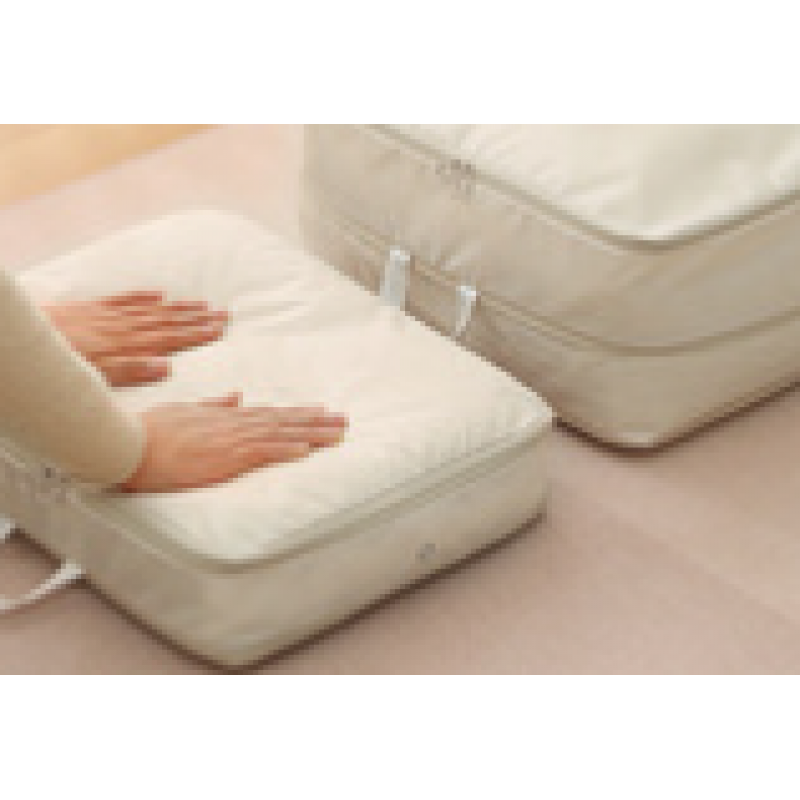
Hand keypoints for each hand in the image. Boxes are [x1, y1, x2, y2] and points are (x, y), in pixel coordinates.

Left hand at [43, 291, 227, 386]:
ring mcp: (109, 316)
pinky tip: (159, 294)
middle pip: (167, 322)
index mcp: (128, 345)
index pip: (170, 339)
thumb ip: (132, 370)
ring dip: (178, 308)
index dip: (197, 334)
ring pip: (152, 310)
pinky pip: (125, 301)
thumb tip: (166, 366)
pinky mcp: (93, 309)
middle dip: (197, 320)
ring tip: (202, 304)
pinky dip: (144, 297)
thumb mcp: (97, 374)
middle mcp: (124, 327)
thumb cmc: (63, 361)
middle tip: (223, 315)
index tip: (220, 330)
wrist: (26, 337)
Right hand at [120, 393, 348, 492]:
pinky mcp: (223, 457)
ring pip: (281, 435)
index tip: (321, 413)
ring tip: (338, 434)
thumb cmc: (151, 431)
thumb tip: (237, 395)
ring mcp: (231, 440)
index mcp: (226, 417)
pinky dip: (285, 450)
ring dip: (312, 434)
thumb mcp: (186, 411)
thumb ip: (214, 404)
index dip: (298, 415)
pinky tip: (306, 451)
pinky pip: (261, 453)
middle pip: (283, 422)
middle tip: (344, 421)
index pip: (271, 415)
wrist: (129, 444)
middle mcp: (234, 425)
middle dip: (316, 422)